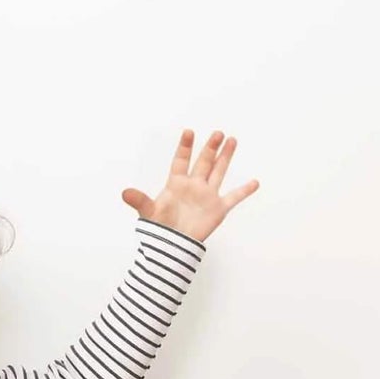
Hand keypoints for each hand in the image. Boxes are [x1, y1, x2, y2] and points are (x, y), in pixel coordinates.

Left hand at [120, 129, 258, 243]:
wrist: (173, 246)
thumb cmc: (160, 228)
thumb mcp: (149, 212)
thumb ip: (140, 200)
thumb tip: (125, 192)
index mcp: (176, 184)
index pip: (181, 161)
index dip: (185, 147)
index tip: (188, 132)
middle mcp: (194, 186)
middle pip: (203, 162)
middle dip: (210, 147)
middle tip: (217, 133)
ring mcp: (207, 196)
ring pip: (218, 172)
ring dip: (225, 157)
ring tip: (232, 140)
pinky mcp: (218, 209)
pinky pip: (234, 198)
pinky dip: (244, 191)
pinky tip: (255, 182)